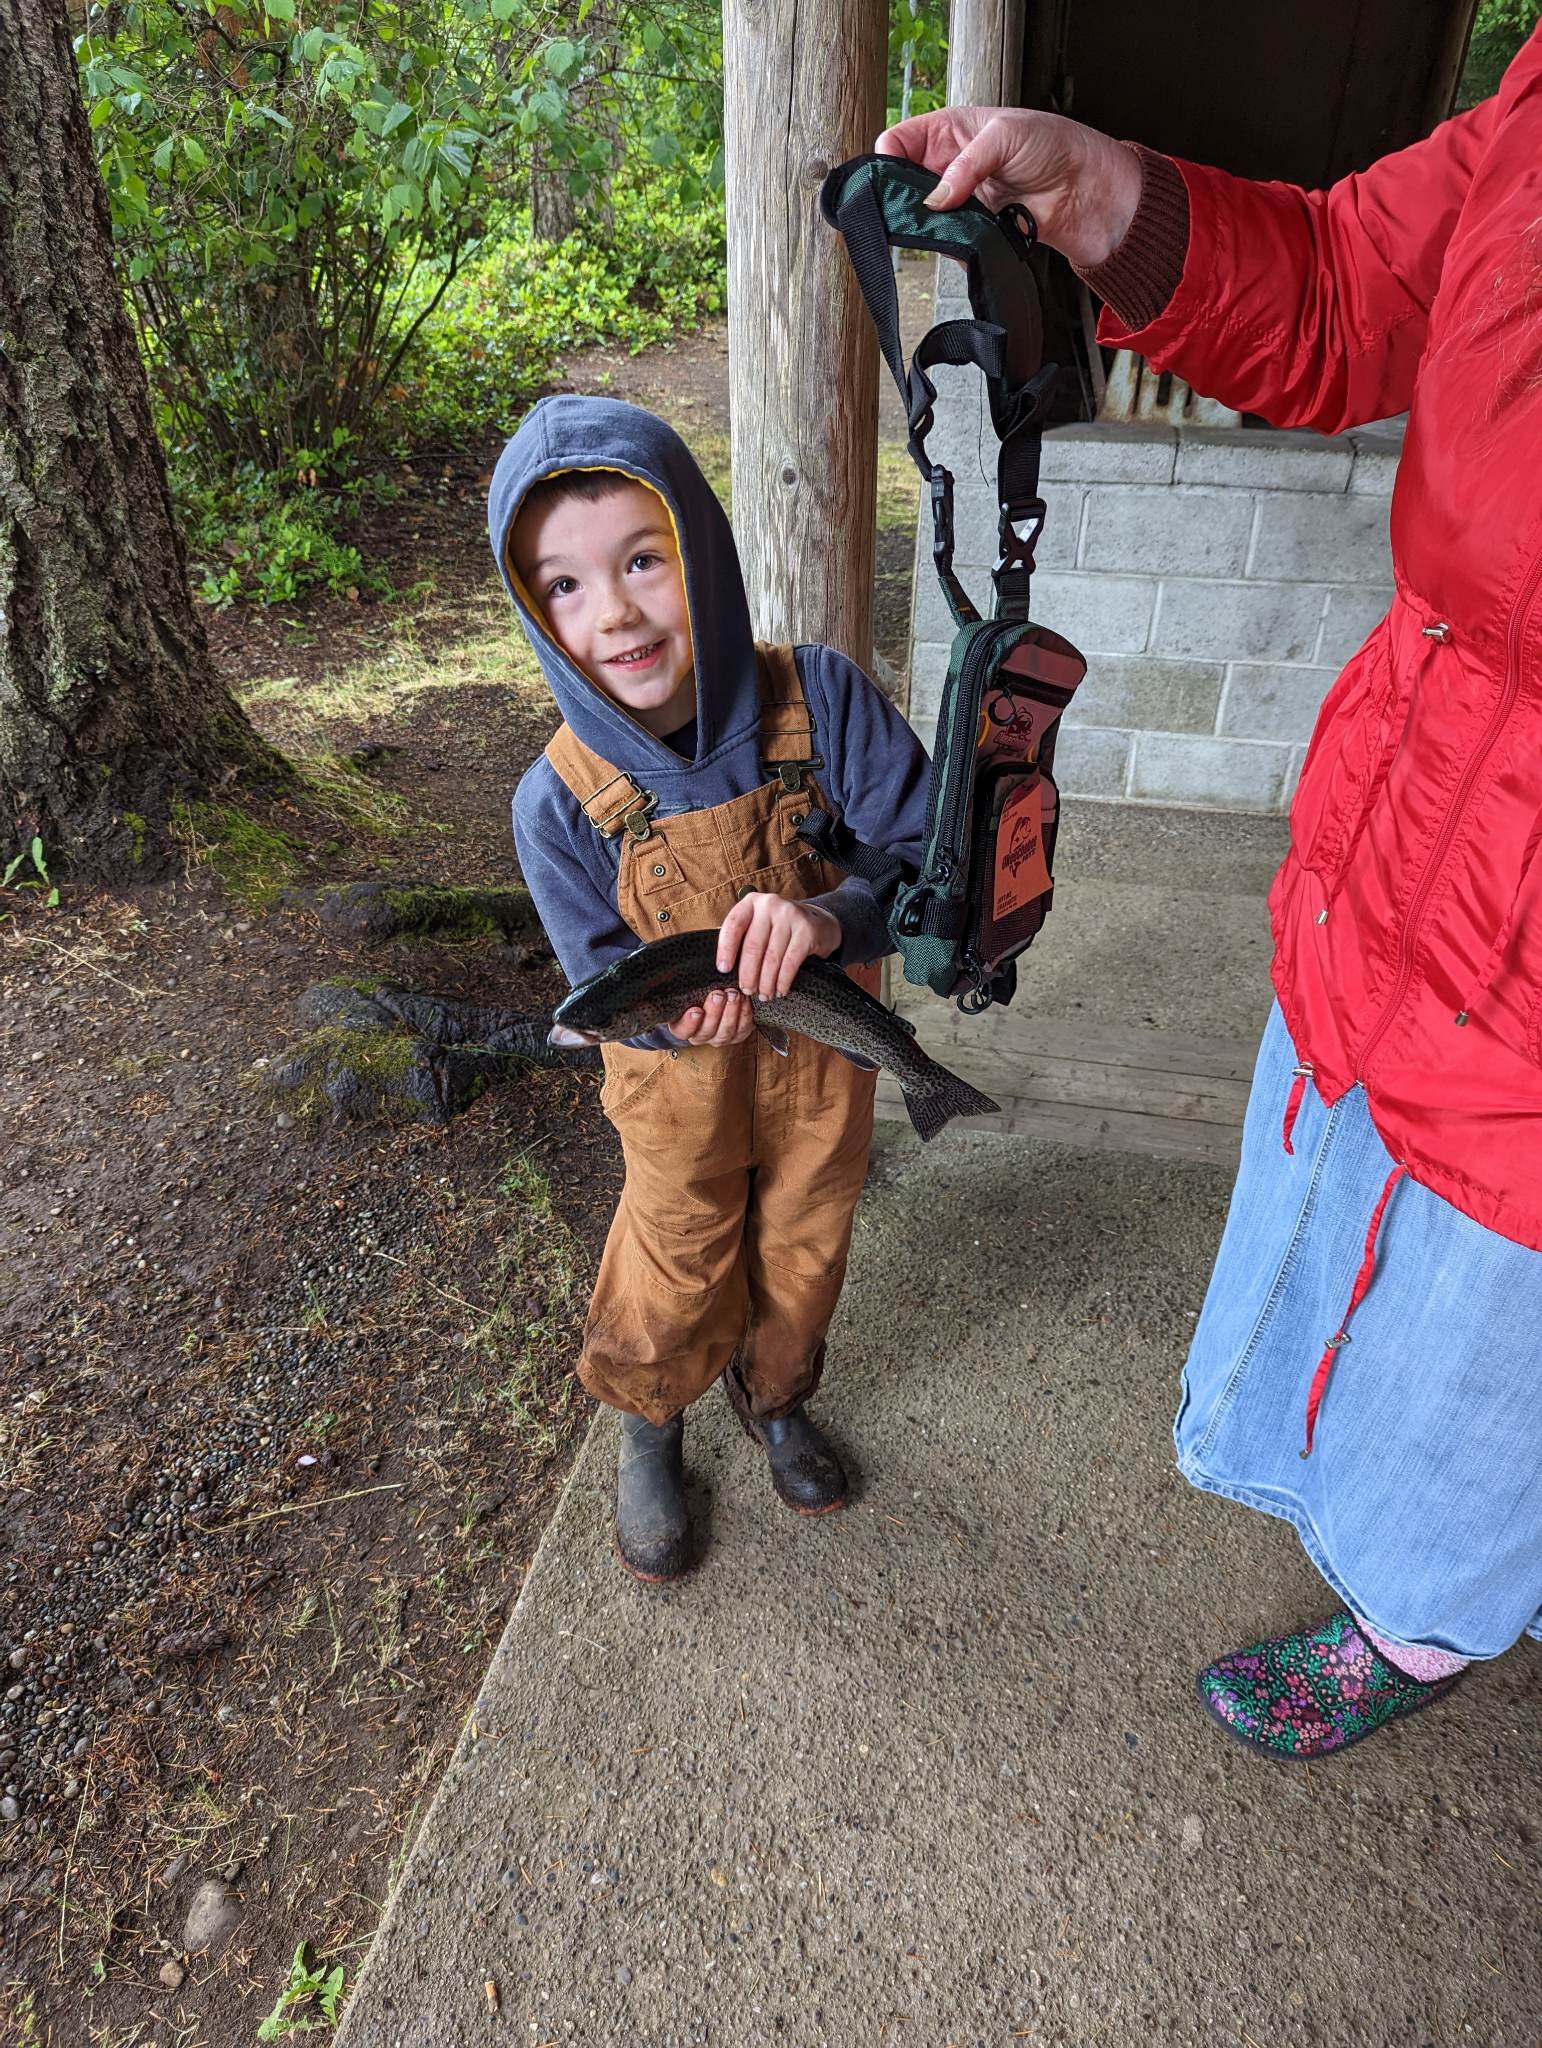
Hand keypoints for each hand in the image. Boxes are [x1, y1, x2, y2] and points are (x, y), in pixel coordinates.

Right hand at [667, 986, 755, 1047]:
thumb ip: (684, 987)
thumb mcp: (685, 989)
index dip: (690, 1023)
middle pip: (707, 1031)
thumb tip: (683, 974)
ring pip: (726, 1031)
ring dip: (731, 1012)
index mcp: (682, 1027)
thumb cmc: (695, 993)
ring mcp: (720, 1037)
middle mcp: (701, 1036)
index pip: (683, 1031)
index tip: (695, 1010)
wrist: (711, 995)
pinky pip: (743, 1027)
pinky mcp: (738, 1034)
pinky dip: (745, 1013)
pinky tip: (744, 999)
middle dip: (714, 1012)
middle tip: (718, 995)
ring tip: (734, 994)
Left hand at [717, 893, 842, 1000]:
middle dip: (748, 973)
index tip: (723, 970)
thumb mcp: (758, 923)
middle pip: (753, 946)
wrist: (818, 922)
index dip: (726, 949)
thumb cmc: (780, 928)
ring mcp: (790, 915)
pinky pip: (790, 962)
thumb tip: (724, 967)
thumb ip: (741, 936)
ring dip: (766, 982)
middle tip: (747, 990)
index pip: (733, 925)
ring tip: (764, 995)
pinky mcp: (807, 930)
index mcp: (752, 902)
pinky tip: (780, 990)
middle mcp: (770, 904)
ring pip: (772, 957)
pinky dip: (783, 980)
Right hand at [875, 106, 1141, 270]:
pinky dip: (950, 245)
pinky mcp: (975, 231)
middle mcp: (951, 165)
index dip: (888, 160)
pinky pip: (948, 243)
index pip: (899, 141)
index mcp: (952, 130)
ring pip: (923, 217)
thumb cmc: (1056, 147)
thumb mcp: (1005, 137)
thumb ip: (964, 166)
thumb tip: (933, 200)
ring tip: (941, 226)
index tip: (888, 182)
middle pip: (904, 183)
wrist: (1091, 193)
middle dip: (901, 198)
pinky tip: (960, 241)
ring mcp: (962, 200)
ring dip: (926, 225)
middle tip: (906, 212)